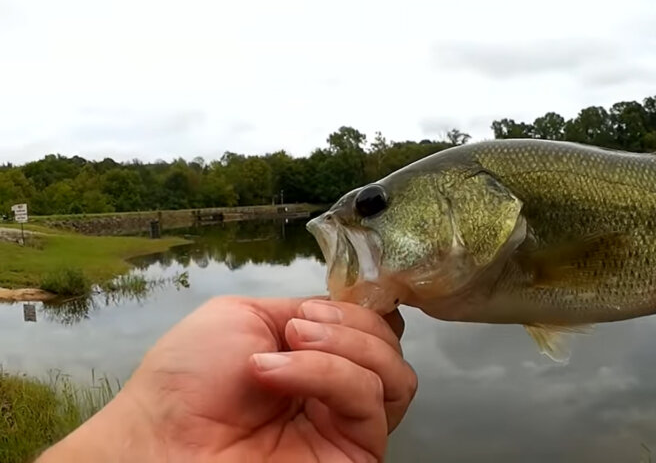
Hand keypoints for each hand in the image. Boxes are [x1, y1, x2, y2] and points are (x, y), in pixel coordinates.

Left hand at [39, 296, 417, 462]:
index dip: (356, 310)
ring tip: (291, 343)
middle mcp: (337, 393)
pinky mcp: (352, 453)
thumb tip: (339, 311)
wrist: (160, 439)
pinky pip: (369, 401)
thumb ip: (303, 309)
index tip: (314, 308)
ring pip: (394, 374)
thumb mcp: (246, 315)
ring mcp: (346, 425)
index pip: (371, 328)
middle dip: (353, 324)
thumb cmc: (187, 381)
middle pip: (391, 348)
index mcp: (316, 359)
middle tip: (299, 327)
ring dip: (346, 345)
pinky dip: (329, 373)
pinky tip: (281, 372)